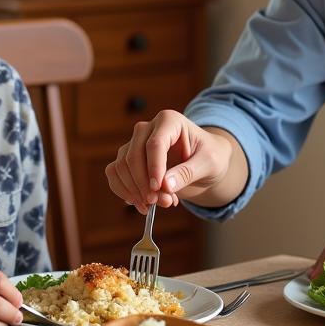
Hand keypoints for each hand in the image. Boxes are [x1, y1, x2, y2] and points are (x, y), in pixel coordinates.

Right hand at [105, 110, 234, 212]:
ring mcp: (134, 143)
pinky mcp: (127, 158)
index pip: (155, 143)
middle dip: (144, 184)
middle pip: (134, 155)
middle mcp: (147, 128)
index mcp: (169, 121)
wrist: (204, 162)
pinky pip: (114, 173)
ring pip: (121, 166)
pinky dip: (124, 191)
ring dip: (135, 191)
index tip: (157, 189)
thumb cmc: (210, 156)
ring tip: (157, 205)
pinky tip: (140, 203)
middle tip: (162, 203)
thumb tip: (164, 186)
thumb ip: (187, 172)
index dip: (154, 168)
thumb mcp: (209, 164)